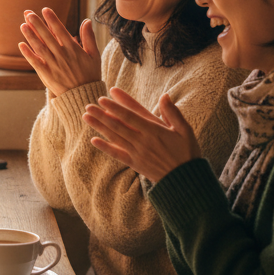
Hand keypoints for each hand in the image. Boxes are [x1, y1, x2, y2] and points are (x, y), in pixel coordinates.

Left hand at [19, 8, 100, 96]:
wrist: (84, 96)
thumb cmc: (90, 74)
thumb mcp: (94, 55)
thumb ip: (89, 38)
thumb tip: (87, 20)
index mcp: (74, 49)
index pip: (61, 31)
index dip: (52, 20)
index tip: (45, 9)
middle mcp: (62, 56)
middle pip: (47, 37)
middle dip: (37, 24)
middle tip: (28, 13)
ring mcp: (53, 65)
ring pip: (40, 48)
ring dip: (30, 36)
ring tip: (23, 25)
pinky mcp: (46, 75)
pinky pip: (35, 62)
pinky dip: (28, 54)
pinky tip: (21, 44)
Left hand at [82, 88, 200, 182]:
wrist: (186, 179)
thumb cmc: (187, 152)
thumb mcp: (185, 130)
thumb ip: (173, 113)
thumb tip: (164, 95)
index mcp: (154, 130)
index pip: (130, 115)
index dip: (116, 106)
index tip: (103, 98)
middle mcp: (143, 141)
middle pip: (118, 125)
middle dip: (102, 114)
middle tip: (88, 105)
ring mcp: (137, 152)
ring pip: (115, 137)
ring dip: (99, 127)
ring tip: (86, 117)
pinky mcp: (135, 163)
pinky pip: (117, 154)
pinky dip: (105, 147)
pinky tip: (93, 140)